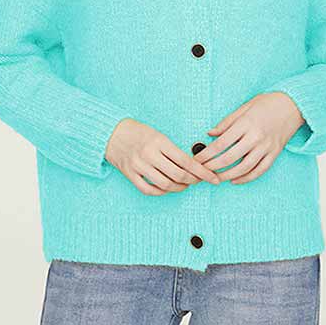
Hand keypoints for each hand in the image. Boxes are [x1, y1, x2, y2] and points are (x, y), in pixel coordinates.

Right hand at [105, 118, 220, 195]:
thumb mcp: (158, 135)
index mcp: (159, 142)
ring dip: (179, 187)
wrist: (112, 133)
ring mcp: (139, 166)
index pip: (186, 161)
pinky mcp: (130, 174)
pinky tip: (168, 189)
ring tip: (185, 184)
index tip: (213, 178)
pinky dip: (161, 192)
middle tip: (199, 181)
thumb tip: (192, 165)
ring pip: (165, 185)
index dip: (202, 172)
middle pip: (178, 175)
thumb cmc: (138, 132)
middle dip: (193, 181)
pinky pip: (149, 189)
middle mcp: (149, 154)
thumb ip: (173, 150)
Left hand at [192, 92, 304, 183]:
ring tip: (215, 178)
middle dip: (212, 167)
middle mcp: (256, 137)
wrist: (294, 105)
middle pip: (229, 158)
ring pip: (244, 168)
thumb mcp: (244, 107)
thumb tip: (210, 134)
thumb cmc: (267, 103)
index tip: (196, 159)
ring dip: (227, 176)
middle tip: (202, 172)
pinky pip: (259, 170)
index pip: (220, 144)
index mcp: (246, 124)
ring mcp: (266, 147)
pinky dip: (246, 178)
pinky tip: (235, 180)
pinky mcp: (274, 154)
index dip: (206, 154)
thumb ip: (226, 123)